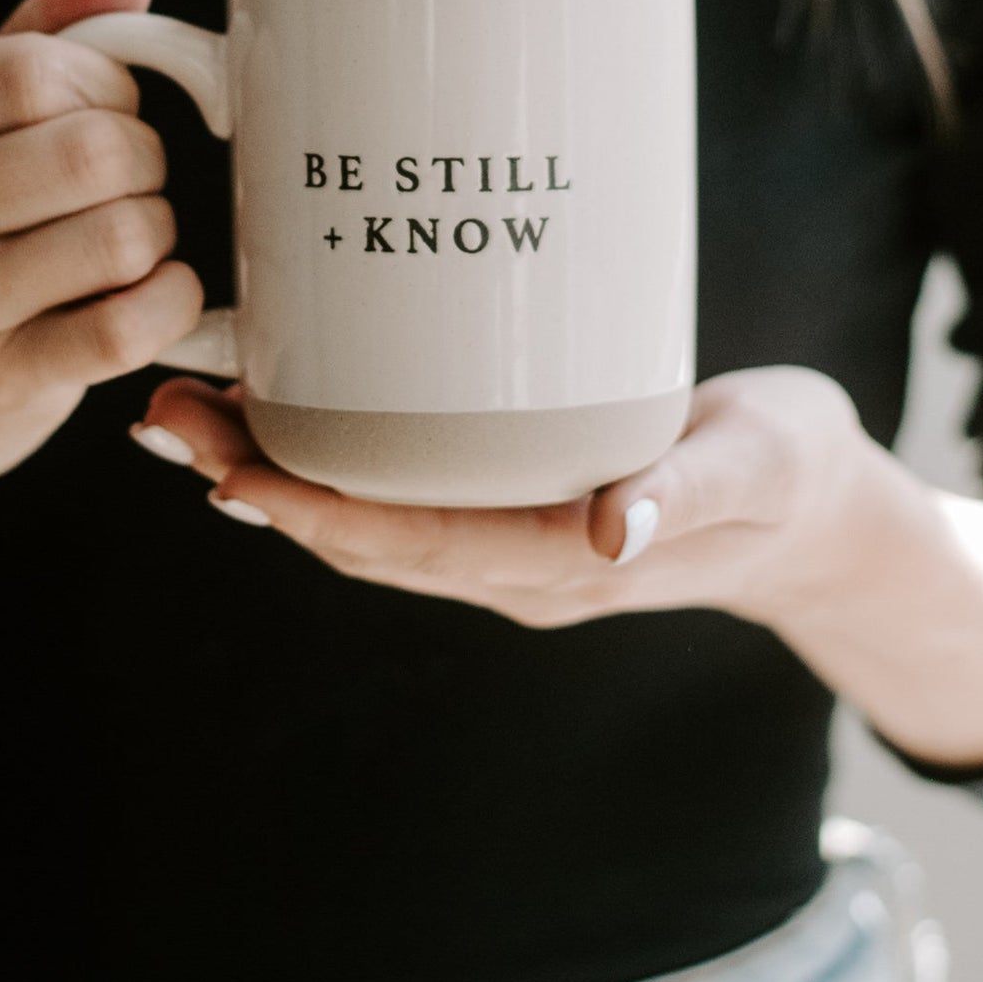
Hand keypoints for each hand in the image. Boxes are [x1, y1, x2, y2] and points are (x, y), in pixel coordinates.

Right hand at [0, 0, 202, 506]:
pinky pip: (127, 328)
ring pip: (121, 236)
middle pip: (93, 151)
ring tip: (132, 243)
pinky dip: (169, 303)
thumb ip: (34, 39)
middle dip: (144, 160)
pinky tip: (151, 297)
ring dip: (157, 234)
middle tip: (129, 183)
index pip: (37, 69)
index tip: (106, 111)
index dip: (108, 84)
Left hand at [133, 366, 895, 629]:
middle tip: (167, 418)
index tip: (230, 472)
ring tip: (189, 412)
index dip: (317, 514)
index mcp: (565, 564)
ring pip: (368, 524)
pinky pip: (399, 501)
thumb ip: (689, 491)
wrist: (814, 517)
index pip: (414, 546)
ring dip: (276, 475)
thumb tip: (612, 527)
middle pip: (363, 539)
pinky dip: (330, 465)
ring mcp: (508, 549)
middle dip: (261, 484)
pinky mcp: (510, 514)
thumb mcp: (759, 467)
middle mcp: (517, 569)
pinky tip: (284, 413)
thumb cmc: (791, 474)